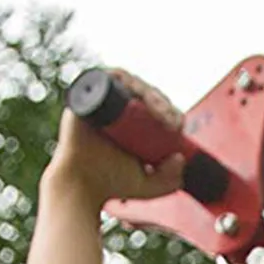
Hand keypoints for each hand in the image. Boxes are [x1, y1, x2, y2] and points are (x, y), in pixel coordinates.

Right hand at [46, 70, 185, 207]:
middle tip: (173, 123)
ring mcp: (102, 101)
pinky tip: (141, 97)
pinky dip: (127, 80)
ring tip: (161, 114)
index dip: (170, 111)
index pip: (155, 108)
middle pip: (145, 93)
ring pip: (131, 84)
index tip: (179, 126)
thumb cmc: (111, 185)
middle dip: (164, 104)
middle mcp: (117, 110)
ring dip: (151, 94)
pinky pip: (109, 77)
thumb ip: (170, 180)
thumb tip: (180, 158)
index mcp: (132, 125)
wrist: (83, 185)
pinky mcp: (86, 95)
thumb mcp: (150, 186)